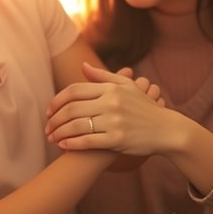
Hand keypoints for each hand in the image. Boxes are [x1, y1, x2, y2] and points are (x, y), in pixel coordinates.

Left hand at [45, 62, 175, 155]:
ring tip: (52, 139)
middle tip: (46, 128)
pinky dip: (72, 144)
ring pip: (77, 126)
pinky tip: (64, 146)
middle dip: (54, 119)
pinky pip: (88, 142)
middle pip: (72, 109)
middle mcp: (111, 103)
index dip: (57, 101)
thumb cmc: (144, 108)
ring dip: (60, 133)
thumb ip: (103, 77)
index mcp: (111, 89)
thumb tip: (83, 67)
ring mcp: (114, 121)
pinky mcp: (117, 140)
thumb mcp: (127, 87)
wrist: (166, 130)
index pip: (74, 91)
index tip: (49, 111)